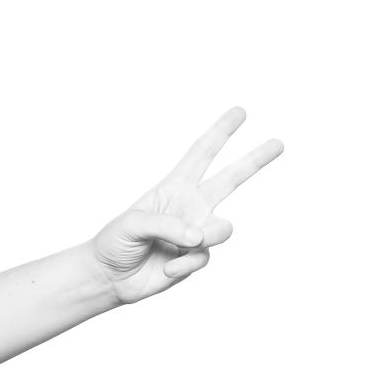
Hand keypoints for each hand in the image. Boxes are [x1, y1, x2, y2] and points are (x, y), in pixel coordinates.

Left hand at [90, 107, 282, 304]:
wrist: (111, 278)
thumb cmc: (115, 242)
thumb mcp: (132, 223)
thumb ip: (168, 224)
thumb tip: (198, 236)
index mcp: (175, 186)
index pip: (201, 153)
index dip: (221, 131)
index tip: (240, 112)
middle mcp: (191, 205)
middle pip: (231, 178)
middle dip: (255, 159)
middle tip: (279, 142)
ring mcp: (197, 232)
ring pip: (223, 228)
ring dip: (206, 237)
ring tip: (183, 245)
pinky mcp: (197, 258)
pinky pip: (204, 258)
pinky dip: (184, 264)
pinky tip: (166, 268)